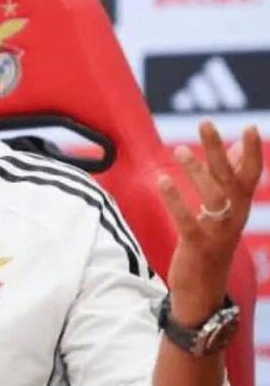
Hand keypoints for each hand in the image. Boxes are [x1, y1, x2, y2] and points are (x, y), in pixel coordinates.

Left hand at [158, 120, 262, 325]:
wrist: (204, 292)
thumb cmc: (212, 244)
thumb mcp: (225, 212)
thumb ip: (230, 181)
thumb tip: (237, 148)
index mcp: (240, 208)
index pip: (251, 175)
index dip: (252, 152)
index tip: (250, 126)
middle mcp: (234, 218)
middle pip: (231, 178)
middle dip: (219, 149)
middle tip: (205, 122)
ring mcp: (218, 233)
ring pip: (213, 197)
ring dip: (197, 171)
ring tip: (180, 149)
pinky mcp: (197, 246)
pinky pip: (188, 220)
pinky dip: (176, 200)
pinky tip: (163, 180)